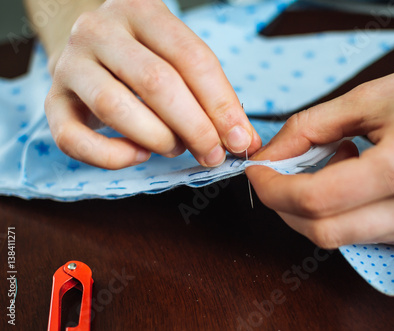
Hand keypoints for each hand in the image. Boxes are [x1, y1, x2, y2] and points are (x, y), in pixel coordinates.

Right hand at [45, 0, 260, 168]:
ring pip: (116, 107)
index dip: (221, 103)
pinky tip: (137, 155)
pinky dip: (112, 157)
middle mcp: (100, 30)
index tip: (240, 138)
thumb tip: (244, 138)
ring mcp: (70, 64)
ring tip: (176, 148)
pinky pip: (74, 138)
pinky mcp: (51, 100)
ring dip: (158, 139)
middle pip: (156, 82)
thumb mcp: (178, 60)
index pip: (191, 57)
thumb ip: (211, 95)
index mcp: (142, 11)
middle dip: (194, 127)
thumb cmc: (145, 58)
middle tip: (213, 153)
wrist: (88, 48)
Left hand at [246, 48, 393, 249]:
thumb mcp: (367, 96)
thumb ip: (307, 129)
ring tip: (336, 160)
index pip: (316, 200)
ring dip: (315, 207)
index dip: (273, 189)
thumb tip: (269, 157)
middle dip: (285, 205)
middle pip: (323, 232)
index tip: (257, 172)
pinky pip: (364, 235)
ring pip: (341, 238)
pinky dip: (343, 211)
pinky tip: (358, 175)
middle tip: (279, 172)